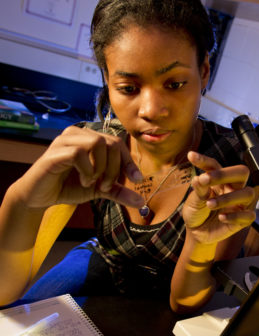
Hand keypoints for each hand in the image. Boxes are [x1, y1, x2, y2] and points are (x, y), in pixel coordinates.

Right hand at [14, 126, 144, 208]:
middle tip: (106, 186)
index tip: (137, 179)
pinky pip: (79, 153)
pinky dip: (87, 170)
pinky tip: (83, 181)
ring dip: (101, 168)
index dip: (129, 161)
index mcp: (89, 139)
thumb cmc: (69, 187)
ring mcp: (65, 140)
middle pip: (111, 142)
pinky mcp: (55, 151)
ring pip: (97, 143)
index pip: (117, 143)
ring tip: (93, 183)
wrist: (40, 197)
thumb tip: (141, 201)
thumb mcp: (99, 190)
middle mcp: (78, 134)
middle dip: (115, 168)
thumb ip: (118, 192)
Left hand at [183, 151, 255, 243]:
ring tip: (210, 204)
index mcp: (219, 180)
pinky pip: (248, 215)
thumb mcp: (193, 201)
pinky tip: (222, 218)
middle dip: (226, 174)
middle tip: (207, 180)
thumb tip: (199, 178)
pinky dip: (235, 216)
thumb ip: (199, 190)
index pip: (215, 165)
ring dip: (228, 198)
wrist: (197, 234)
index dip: (204, 160)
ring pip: (247, 193)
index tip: (191, 156)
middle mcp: (232, 188)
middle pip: (242, 172)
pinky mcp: (243, 219)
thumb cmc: (197, 213)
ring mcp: (239, 203)